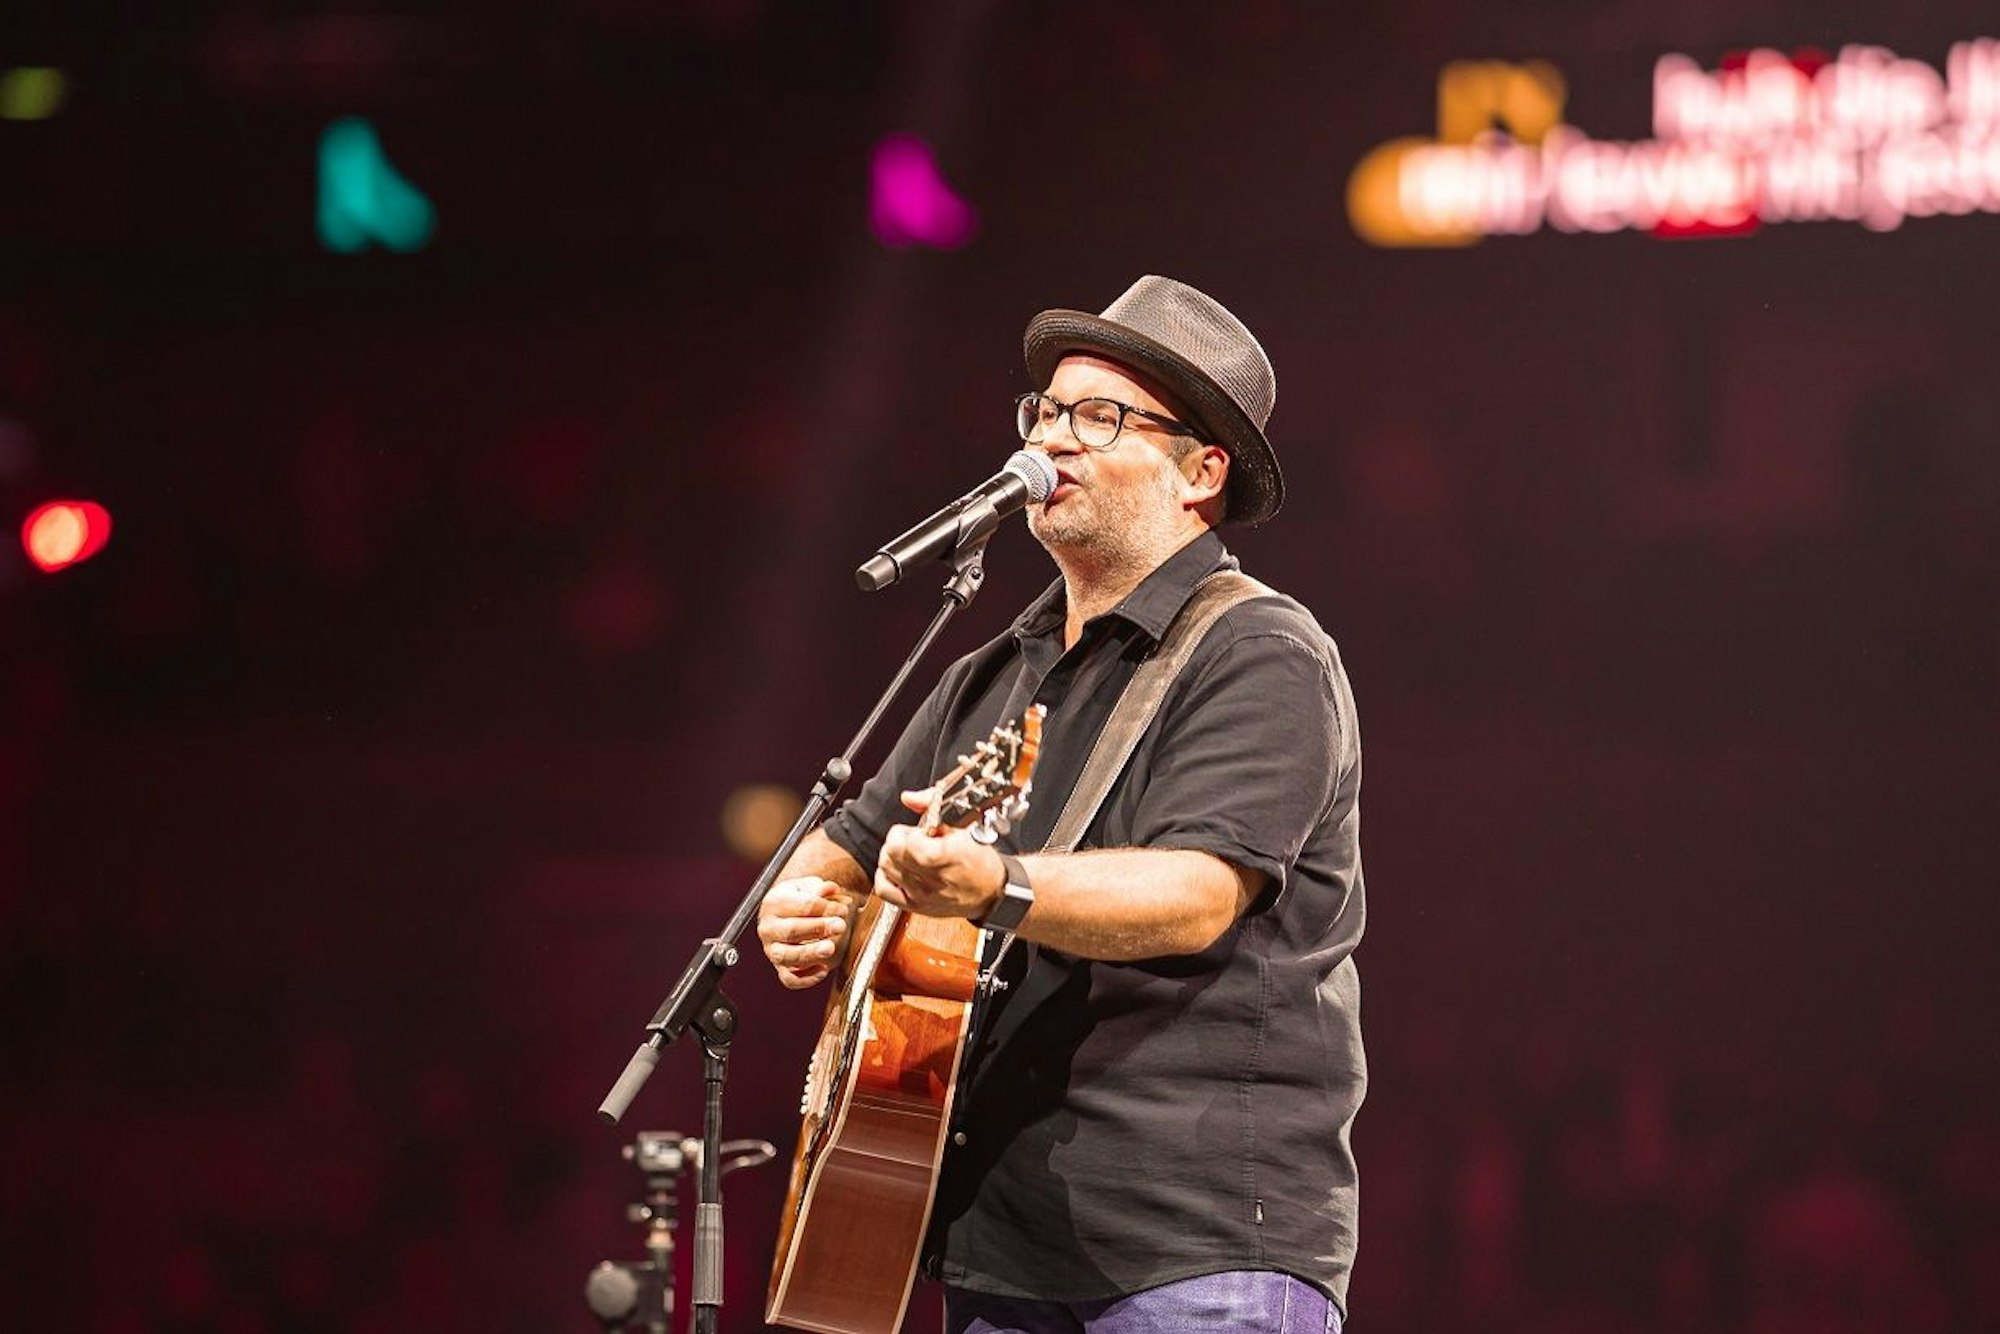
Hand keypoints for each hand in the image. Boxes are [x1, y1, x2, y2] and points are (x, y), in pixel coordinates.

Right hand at [757, 877, 852, 989]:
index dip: (825, 908)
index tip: (842, 910)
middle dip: (818, 928)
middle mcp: (768, 928)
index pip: (801, 906)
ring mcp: (772, 949)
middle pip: (792, 930)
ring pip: (787, 956)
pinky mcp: (780, 968)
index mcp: (774, 903)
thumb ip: (821, 888)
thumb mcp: (809, 887)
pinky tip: (823, 970)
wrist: (788, 915)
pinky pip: (789, 979)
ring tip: (830, 948)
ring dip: (810, 953)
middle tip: (840, 926)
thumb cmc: (801, 899)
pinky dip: (806, 979)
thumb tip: (830, 889)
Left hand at [874, 789, 1006, 920]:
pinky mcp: (914, 905)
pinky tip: (899, 870)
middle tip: (915, 841)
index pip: (904, 842)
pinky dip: (886, 876)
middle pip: (890, 853)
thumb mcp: (964, 828)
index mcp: (942, 857)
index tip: (921, 833)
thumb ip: (932, 807)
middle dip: (899, 841)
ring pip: (884, 868)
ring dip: (893, 857)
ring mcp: (920, 895)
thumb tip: (909, 798)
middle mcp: (929, 879)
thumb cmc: (980, 862)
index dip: (910, 832)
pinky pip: (883, 889)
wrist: (990, 892)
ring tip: (909, 855)